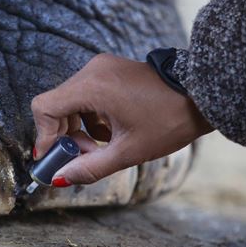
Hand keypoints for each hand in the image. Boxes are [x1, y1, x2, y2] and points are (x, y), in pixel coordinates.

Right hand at [31, 53, 212, 185]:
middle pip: (57, 105)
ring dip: (79, 128)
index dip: (44, 135)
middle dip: (65, 136)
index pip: (45, 108)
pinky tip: (111, 133)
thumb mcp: (128, 151)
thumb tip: (61, 178)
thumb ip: (89, 167)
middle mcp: (92, 71)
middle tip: (84, 157)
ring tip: (102, 147)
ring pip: (71, 101)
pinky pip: (86, 95)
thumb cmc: (169, 120)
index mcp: (92, 86)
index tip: (54, 157)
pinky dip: (91, 117)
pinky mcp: (110, 71)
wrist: (201, 96)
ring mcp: (102, 68)